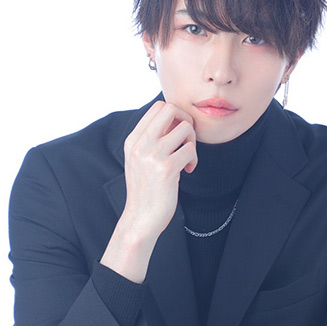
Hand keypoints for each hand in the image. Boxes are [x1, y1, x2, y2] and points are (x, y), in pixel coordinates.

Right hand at [121, 100, 197, 238]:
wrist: (141, 218)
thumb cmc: (146, 189)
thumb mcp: (139, 159)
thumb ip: (150, 139)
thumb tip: (174, 118)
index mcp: (132, 139)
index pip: (158, 107)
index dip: (175, 115)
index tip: (177, 133)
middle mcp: (139, 144)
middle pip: (170, 109)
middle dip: (185, 120)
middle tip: (186, 139)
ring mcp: (152, 156)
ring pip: (185, 128)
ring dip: (192, 142)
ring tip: (187, 158)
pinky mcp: (166, 169)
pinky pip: (190, 150)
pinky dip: (193, 159)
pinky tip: (187, 170)